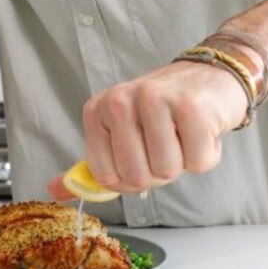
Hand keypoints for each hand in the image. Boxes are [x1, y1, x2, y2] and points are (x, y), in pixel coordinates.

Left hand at [48, 60, 246, 200]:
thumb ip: (93, 166)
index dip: (131, 180)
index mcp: (98, 110)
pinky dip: (207, 154)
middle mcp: (120, 100)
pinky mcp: (192, 106)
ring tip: (184, 135)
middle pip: (137, 177)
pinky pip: (198, 162)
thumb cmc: (165, 112)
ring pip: (167, 171)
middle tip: (168, 144)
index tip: (143, 157)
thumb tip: (56, 191)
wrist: (211, 77)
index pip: (106, 177)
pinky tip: (203, 130)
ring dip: (184, 163)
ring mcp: (156, 99)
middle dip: (159, 173)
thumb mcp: (121, 133)